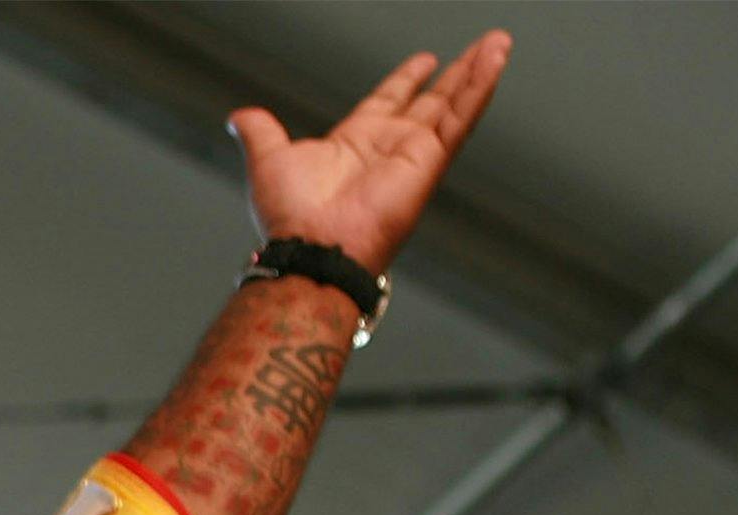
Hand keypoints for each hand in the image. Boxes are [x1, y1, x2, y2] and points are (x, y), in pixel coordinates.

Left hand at [233, 32, 509, 274]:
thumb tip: (239, 117)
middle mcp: (388, 147)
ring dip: (478, 73)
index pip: (388, 102)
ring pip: (454, 104)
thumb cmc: (290, 218)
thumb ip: (260, 133)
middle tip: (480, 48)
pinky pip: (462, 117)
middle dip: (455, 74)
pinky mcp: (429, 159)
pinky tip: (495, 61)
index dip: (406, 80)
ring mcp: (413, 154)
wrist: (312, 247)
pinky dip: (480, 88)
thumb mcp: (269, 160)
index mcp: (355, 143)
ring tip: (498, 44)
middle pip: (431, 100)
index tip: (425, 61)